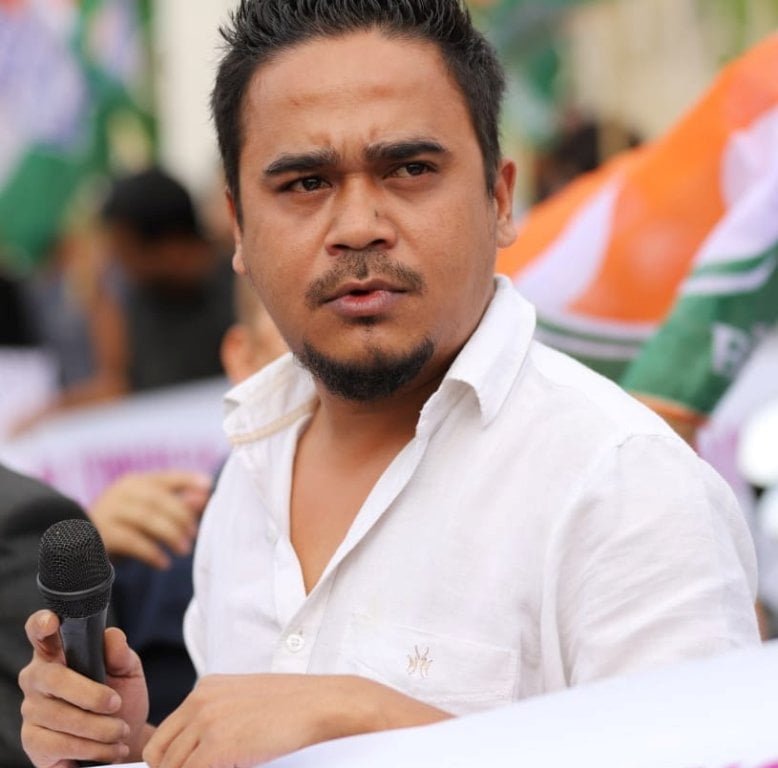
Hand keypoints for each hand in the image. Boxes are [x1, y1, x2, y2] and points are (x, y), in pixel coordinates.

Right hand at [19, 610, 150, 766]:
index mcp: (59, 652)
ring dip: (99, 727)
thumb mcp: (129, 672)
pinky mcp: (33, 741)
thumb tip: (112, 635)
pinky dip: (91, 748)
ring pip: (61, 716)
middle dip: (91, 694)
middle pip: (54, 678)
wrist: (122, 740)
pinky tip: (108, 749)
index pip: (40, 632)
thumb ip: (121, 654)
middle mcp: (38, 677)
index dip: (42, 624)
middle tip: (117, 703)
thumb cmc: (121, 698)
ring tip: (121, 731)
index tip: (52, 621)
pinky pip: (60, 743)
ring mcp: (32, 709)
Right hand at [89, 470, 211, 568]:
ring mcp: (108, 510)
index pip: (166, 477)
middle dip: (181, 516)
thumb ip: (177, 503)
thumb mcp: (150, 514)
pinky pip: (131, 541)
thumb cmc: (125, 528)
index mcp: (136, 482)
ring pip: (146, 518)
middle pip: (158, 499)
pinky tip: (163, 563)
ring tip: (184, 550)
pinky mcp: (100, 533)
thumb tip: (203, 497)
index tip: (208, 486)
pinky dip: (151, 552)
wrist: (80, 547)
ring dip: (170, 534)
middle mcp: (121, 492)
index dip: (188, 479)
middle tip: (194, 534)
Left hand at [143, 673, 449, 766]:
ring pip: (170, 767)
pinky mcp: (216, 745)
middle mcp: (200, 700)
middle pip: (159, 751)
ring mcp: (206, 721)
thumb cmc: (294, 707)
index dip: (170, 761)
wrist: (324, 704)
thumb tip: (200, 750)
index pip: (165, 733)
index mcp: (206, 688)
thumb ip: (219, 716)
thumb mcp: (247, 701)